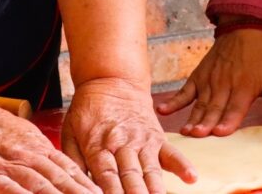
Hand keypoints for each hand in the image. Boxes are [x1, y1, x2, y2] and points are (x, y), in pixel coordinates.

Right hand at [0, 101, 98, 193]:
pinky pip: (8, 188)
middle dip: (79, 193)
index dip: (85, 183)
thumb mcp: (22, 137)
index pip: (67, 167)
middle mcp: (26, 154)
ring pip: (39, 184)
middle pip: (59, 178)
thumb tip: (65, 172)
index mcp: (37, 146)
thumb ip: (41, 155)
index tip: (100, 193)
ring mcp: (7, 164)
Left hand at [62, 77, 194, 193]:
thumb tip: (75, 187)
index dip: (111, 192)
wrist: (112, 79)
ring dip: (155, 188)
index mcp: (98, 144)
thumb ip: (74, 162)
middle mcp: (122, 143)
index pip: (106, 173)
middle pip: (130, 174)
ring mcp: (142, 140)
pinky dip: (183, 165)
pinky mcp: (157, 137)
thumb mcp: (70, 132)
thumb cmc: (88, 110)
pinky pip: (172, 153)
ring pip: (150, 169)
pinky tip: (191, 178)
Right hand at [156, 28, 261, 136]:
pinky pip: (185, 91)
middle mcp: (224, 85)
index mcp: (244, 86)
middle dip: (206, 123)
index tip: (219, 132)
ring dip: (193, 118)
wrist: (244, 29)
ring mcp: (209, 81)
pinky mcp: (198, 77)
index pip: (235, 107)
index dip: (227, 120)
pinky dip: (174, 101)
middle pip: (214, 108)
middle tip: (197, 136)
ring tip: (185, 131)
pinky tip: (163, 111)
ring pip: (200, 103)